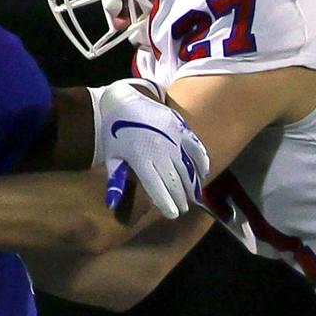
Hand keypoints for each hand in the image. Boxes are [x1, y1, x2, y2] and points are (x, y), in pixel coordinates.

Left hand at [94, 79, 209, 218]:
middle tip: (183, 208)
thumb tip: (112, 204)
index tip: (173, 214)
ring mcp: (173, 139)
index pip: (158, 188)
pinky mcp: (181, 128)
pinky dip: (201, 162)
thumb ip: (116, 181)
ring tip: (193, 196)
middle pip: (174, 181)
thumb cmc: (114, 132)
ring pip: (187, 167)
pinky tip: (204, 173)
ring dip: (191, 184)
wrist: (123, 100)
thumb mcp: (111, 157)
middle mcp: (160, 151)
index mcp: (141, 160)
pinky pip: (195, 148)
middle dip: (180, 197)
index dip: (166, 203)